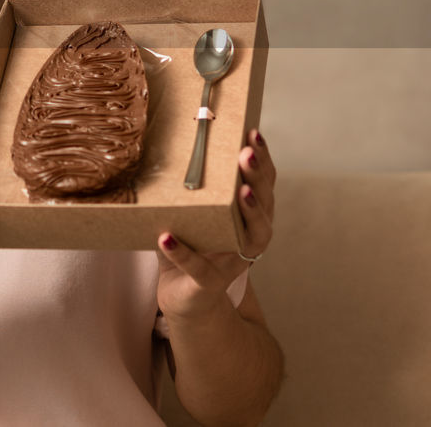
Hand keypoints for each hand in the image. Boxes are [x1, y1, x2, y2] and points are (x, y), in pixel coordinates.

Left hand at [157, 128, 275, 318]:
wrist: (183, 296)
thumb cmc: (192, 243)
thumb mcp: (194, 210)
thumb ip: (192, 184)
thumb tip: (170, 137)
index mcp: (248, 217)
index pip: (264, 184)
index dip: (263, 160)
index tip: (254, 133)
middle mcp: (249, 239)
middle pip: (264, 206)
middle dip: (258, 177)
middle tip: (248, 153)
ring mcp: (232, 262)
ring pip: (250, 238)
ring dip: (249, 212)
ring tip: (241, 190)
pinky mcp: (208, 283)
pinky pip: (198, 268)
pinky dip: (182, 253)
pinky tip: (166, 237)